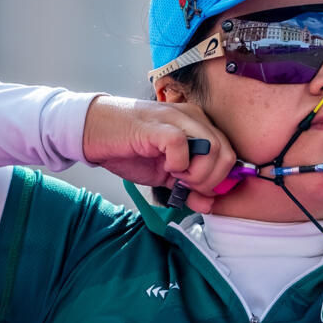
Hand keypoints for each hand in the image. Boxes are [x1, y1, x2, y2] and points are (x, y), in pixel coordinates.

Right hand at [82, 96, 236, 211]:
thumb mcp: (166, 173)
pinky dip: (179, 163)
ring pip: (212, 148)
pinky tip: (166, 166)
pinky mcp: (158, 125)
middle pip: (226, 154)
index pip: (229, 154)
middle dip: (210, 180)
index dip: (219, 180)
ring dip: (197, 173)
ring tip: (176, 176)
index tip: (199, 192)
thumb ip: (189, 186)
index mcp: (198, 125)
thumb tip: (208, 204)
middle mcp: (192, 117)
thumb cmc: (129, 149)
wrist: (93, 131)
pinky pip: (183, 145)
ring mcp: (176, 119)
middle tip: (187, 185)